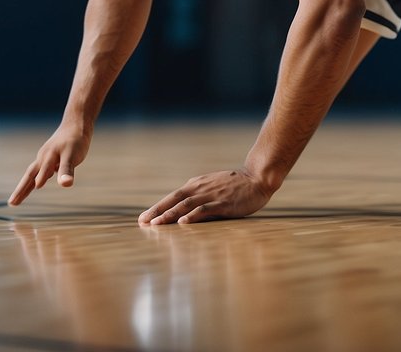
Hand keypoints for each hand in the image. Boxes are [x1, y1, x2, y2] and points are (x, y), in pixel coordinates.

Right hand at [9, 122, 89, 205]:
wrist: (76, 123)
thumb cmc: (75, 140)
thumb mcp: (73, 155)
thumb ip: (67, 170)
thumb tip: (65, 185)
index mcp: (47, 158)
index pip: (40, 174)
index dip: (36, 183)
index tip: (29, 195)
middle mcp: (43, 158)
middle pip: (29, 176)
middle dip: (20, 190)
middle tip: (11, 204)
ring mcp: (45, 157)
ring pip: (32, 174)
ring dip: (25, 186)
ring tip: (17, 199)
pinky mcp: (49, 156)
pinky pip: (39, 170)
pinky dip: (35, 178)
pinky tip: (37, 183)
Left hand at [139, 169, 275, 224]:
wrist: (257, 178)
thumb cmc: (235, 185)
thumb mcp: (212, 187)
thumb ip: (198, 196)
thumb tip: (183, 211)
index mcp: (196, 185)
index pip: (172, 197)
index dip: (157, 207)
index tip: (143, 218)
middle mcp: (200, 188)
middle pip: (174, 200)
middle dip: (157, 211)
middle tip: (143, 222)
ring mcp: (211, 195)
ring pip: (186, 205)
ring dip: (170, 214)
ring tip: (157, 224)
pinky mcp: (223, 203)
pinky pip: (205, 209)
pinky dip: (192, 216)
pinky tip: (183, 223)